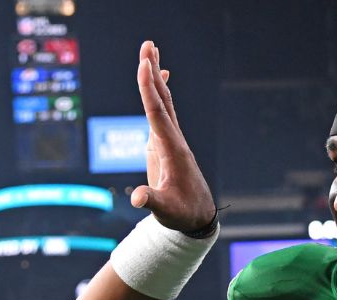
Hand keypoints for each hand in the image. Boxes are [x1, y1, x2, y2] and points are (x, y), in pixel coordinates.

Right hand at [131, 41, 216, 232]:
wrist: (198, 217)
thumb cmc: (181, 214)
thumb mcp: (165, 210)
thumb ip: (151, 202)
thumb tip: (138, 198)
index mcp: (171, 150)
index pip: (158, 114)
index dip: (149, 90)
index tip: (145, 65)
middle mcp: (174, 140)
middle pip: (162, 100)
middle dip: (153, 72)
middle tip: (148, 44)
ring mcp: (171, 140)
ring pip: (163, 102)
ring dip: (155, 77)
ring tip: (150, 52)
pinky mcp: (166, 144)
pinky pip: (163, 112)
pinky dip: (159, 92)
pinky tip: (161, 77)